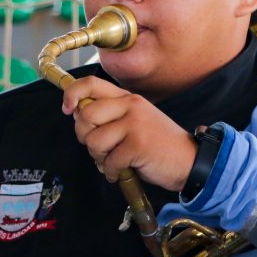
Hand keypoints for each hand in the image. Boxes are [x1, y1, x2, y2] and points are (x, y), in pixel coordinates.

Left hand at [62, 76, 197, 191]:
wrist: (189, 161)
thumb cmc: (158, 145)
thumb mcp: (135, 121)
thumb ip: (109, 116)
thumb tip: (76, 115)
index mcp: (127, 98)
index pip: (90, 83)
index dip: (71, 95)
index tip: (67, 110)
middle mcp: (131, 105)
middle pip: (86, 115)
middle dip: (85, 137)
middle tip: (99, 148)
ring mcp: (135, 124)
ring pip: (94, 141)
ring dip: (99, 158)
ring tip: (113, 161)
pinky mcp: (138, 144)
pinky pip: (109, 161)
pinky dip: (111, 172)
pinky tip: (121, 172)